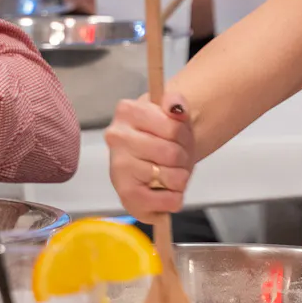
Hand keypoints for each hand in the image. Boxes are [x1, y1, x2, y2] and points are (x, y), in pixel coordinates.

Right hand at [104, 91, 194, 222]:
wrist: (156, 159)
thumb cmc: (166, 135)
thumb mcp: (176, 112)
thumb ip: (177, 102)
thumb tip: (175, 106)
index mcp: (128, 111)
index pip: (174, 127)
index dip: (185, 134)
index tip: (179, 135)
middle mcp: (116, 137)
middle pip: (172, 153)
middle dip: (184, 157)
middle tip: (178, 157)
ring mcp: (118, 167)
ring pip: (172, 177)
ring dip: (181, 178)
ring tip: (171, 172)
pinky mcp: (125, 194)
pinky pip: (164, 201)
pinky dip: (174, 199)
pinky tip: (166, 191)